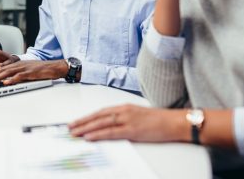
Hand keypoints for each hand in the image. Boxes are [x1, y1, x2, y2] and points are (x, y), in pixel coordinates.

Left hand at [0, 59, 67, 84]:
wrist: (54, 66)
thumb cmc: (42, 70)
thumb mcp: (28, 71)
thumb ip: (18, 74)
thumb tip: (8, 80)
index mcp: (18, 64)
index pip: (2, 68)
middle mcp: (19, 65)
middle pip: (2, 70)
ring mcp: (25, 68)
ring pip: (8, 72)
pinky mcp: (31, 72)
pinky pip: (19, 76)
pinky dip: (12, 79)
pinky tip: (6, 82)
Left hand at [69, 104, 189, 141]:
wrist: (174, 122)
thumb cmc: (159, 120)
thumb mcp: (138, 115)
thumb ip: (124, 119)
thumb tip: (111, 126)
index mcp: (125, 107)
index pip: (101, 112)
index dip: (87, 117)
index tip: (76, 121)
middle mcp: (124, 111)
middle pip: (98, 116)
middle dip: (82, 122)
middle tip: (69, 127)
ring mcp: (127, 119)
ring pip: (101, 123)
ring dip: (86, 128)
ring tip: (74, 132)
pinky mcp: (132, 129)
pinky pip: (111, 132)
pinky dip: (98, 134)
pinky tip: (89, 136)